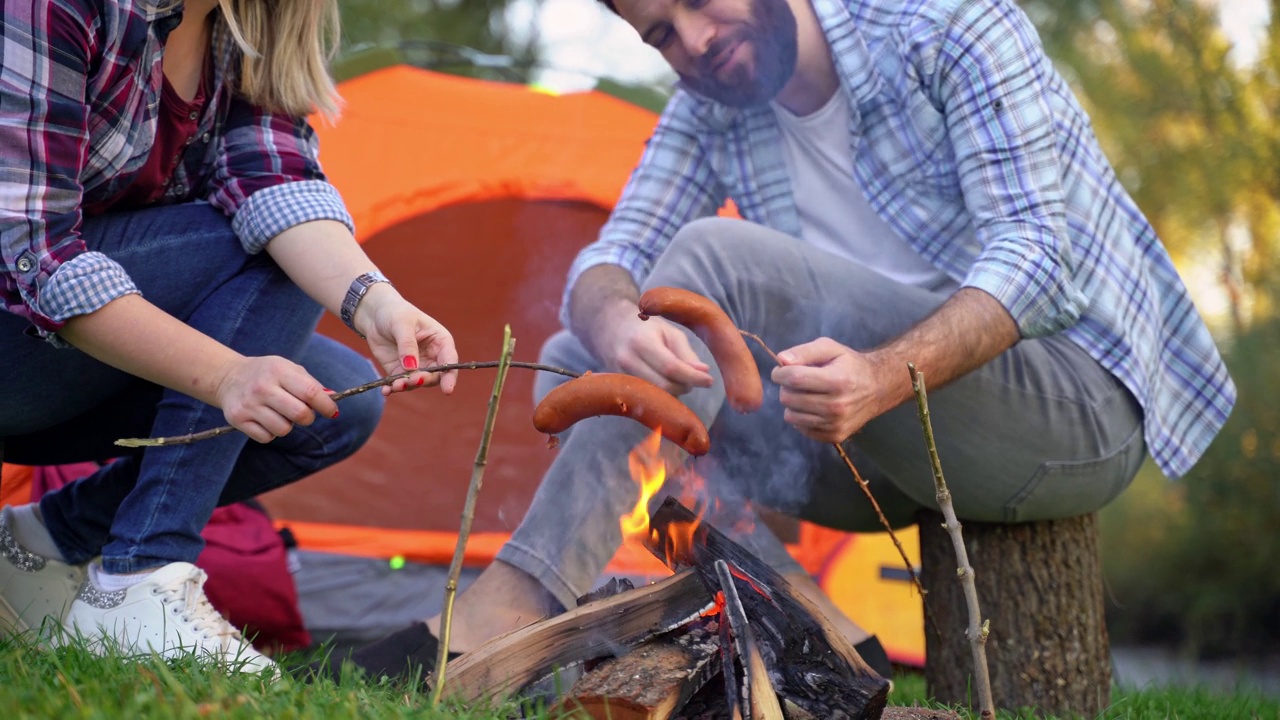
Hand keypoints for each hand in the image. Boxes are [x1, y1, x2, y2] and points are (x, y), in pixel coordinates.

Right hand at [215, 356, 338, 443]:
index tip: (332, 412)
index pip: (310, 392)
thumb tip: (331, 398)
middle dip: (308, 418)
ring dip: (287, 425)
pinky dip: (271, 432)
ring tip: (280, 413)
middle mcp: (262, 387)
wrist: (229, 377)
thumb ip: (311, 383)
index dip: (326, 405)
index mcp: (278, 371)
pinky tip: (265, 419)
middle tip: (304, 413)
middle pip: (300, 414)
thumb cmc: (267, 374)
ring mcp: (249, 404)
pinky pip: (267, 437)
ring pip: (283, 429)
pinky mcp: (238, 419)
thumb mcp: (288, 369)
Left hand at [354, 285, 457, 394]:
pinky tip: (386, 390)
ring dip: (407, 386)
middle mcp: (432, 357)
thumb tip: (411, 368)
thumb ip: (407, 345)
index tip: (447, 389)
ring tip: (396, 386)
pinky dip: (393, 388)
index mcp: (441, 342)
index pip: (449, 361)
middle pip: (434, 376)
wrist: (375, 315)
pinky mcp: (399, 372)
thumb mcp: (402, 323)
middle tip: (412, 380)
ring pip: (417, 382)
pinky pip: (399, 383)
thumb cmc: (395, 313)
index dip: (450, 376)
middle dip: (424, 380)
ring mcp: (416, 366)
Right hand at [596, 302, 713, 395]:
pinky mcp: (619, 386)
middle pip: (664, 386)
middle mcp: (627, 361)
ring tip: (680, 377)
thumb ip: (686, 353)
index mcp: (641, 342)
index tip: (710, 381)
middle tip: (695, 379)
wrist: (609, 327)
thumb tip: (703, 373)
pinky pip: (647, 396)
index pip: (671, 367)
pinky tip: (667, 382)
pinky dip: (663, 393)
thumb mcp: (669, 331)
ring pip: (656, 395)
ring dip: (675, 391)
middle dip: (685, 386)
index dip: (693, 377)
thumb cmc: (644, 326)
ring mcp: (620, 376)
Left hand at [771, 337, 889, 443]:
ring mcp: (836, 424)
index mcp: (837, 381)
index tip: (780, 370)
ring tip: (805, 394)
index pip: (794, 378)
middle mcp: (837, 406)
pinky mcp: (834, 436)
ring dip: (792, 404)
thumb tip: (781, 360)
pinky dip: (801, 417)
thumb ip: (805, 351)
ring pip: (790, 416)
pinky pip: (800, 428)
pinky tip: (813, 407)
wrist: (877, 389)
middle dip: (785, 387)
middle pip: (789, 398)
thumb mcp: (831, 348)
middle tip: (797, 381)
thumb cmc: (850, 365)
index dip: (780, 373)